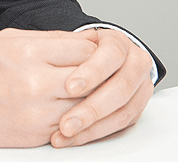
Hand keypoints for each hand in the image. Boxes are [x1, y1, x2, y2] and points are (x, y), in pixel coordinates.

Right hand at [0, 28, 98, 147]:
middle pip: (93, 79)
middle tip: (103, 74)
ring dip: (93, 100)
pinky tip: (73, 111)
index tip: (96, 53)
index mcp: (28, 52)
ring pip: (87, 107)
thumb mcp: (8, 40)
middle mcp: (35, 82)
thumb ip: (49, 40)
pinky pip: (72, 128)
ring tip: (90, 93)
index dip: (96, 51)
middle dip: (101, 76)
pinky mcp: (36, 136)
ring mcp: (38, 112)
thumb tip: (84, 41)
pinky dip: (77, 120)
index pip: (85, 50)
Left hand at [51, 27, 154, 147]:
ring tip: (66, 133)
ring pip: (124, 112)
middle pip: (120, 87)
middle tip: (67, 121)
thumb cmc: (75, 49)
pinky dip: (96, 134)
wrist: (97, 61)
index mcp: (118, 42)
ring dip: (94, 126)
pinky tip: (74, 138)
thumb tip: (36, 48)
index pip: (110, 54)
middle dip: (92, 107)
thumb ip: (62, 43)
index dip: (92, 72)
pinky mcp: (136, 110)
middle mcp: (135, 64)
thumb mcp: (66, 39)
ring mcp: (140, 88)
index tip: (69, 87)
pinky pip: (121, 126)